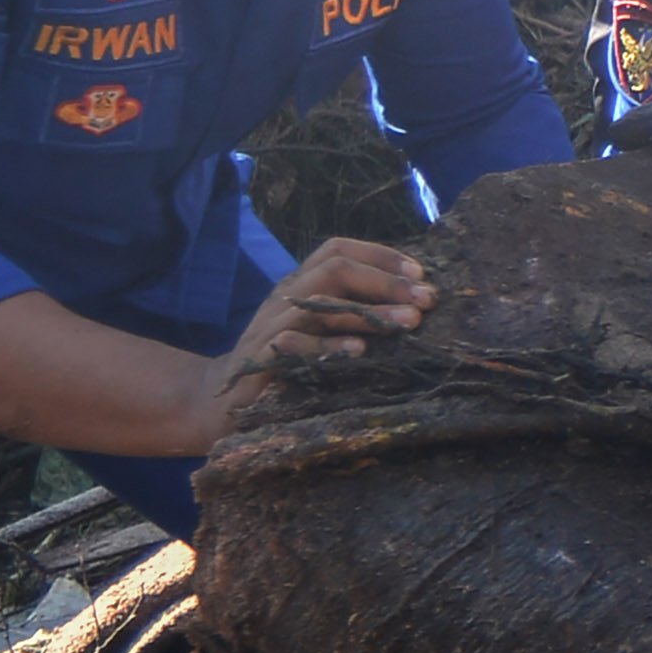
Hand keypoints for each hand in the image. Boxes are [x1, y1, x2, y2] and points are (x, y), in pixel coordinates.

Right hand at [214, 238, 435, 417]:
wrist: (225, 401)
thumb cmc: (287, 365)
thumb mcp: (320, 332)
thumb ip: (353, 314)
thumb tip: (412, 306)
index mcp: (300, 285)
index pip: (338, 250)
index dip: (380, 255)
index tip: (422, 273)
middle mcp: (286, 298)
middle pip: (334, 269)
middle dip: (385, 280)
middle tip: (426, 300)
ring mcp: (271, 325)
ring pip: (318, 302)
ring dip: (369, 311)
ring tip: (409, 323)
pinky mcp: (261, 359)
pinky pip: (292, 343)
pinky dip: (327, 346)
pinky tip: (359, 352)